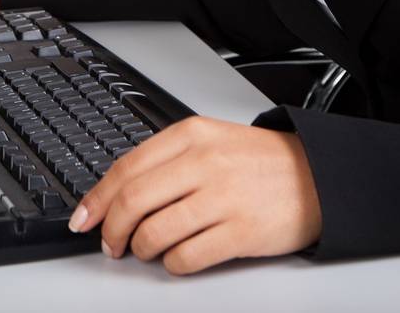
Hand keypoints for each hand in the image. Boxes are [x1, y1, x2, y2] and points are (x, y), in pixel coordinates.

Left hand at [68, 116, 322, 274]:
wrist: (317, 177)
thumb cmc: (258, 162)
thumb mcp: (210, 141)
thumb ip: (166, 160)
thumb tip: (115, 193)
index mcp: (192, 135)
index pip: (126, 168)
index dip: (97, 198)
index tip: (83, 218)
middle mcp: (204, 163)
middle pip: (133, 201)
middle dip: (111, 229)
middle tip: (110, 243)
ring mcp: (223, 198)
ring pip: (154, 232)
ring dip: (140, 249)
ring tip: (146, 250)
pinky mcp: (240, 233)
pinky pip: (186, 257)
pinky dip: (173, 264)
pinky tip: (177, 258)